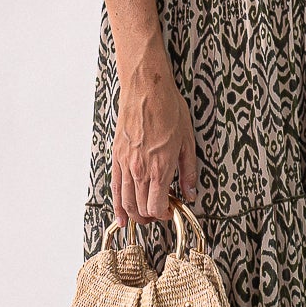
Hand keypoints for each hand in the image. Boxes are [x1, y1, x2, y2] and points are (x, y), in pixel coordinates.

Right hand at [112, 69, 198, 225]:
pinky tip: (121, 217)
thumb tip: (190, 193)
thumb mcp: (188, 142)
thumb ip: (188, 172)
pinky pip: (115, 187)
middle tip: (160, 213)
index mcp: (160, 168)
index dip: (165, 214)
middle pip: (141, 209)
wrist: (146, 89)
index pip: (157, 207)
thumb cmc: (168, 110)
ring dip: (135, 214)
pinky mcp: (117, 156)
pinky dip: (117, 205)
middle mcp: (140, 170)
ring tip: (144, 217)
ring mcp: (126, 164)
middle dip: (151, 217)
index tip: (171, 209)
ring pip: (126, 202)